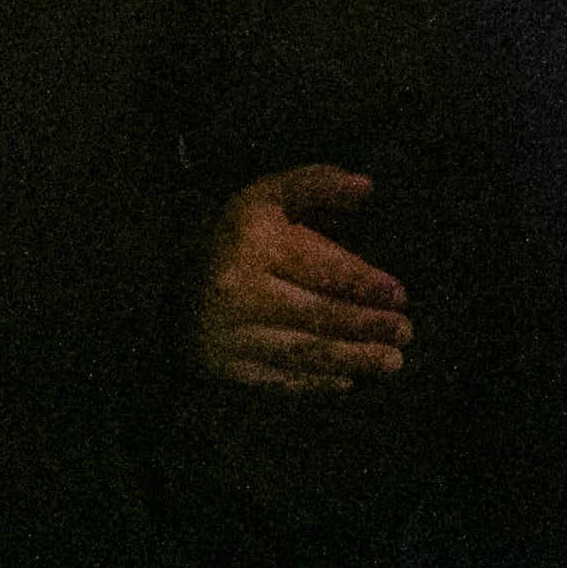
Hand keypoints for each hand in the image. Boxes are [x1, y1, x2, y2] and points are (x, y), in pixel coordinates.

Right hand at [195, 164, 408, 393]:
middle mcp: (240, 293)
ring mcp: (231, 335)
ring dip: (353, 359)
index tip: (400, 295)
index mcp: (254, 246)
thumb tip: (366, 186)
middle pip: (317, 314)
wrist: (161, 278)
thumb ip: (316, 184)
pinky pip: (278, 378)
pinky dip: (315, 383)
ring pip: (303, 352)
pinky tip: (346, 381)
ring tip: (391, 362)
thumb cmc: (230, 234)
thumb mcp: (266, 196)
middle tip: (405, 332)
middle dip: (367, 326)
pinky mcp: (225, 367)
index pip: (320, 268)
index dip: (364, 284)